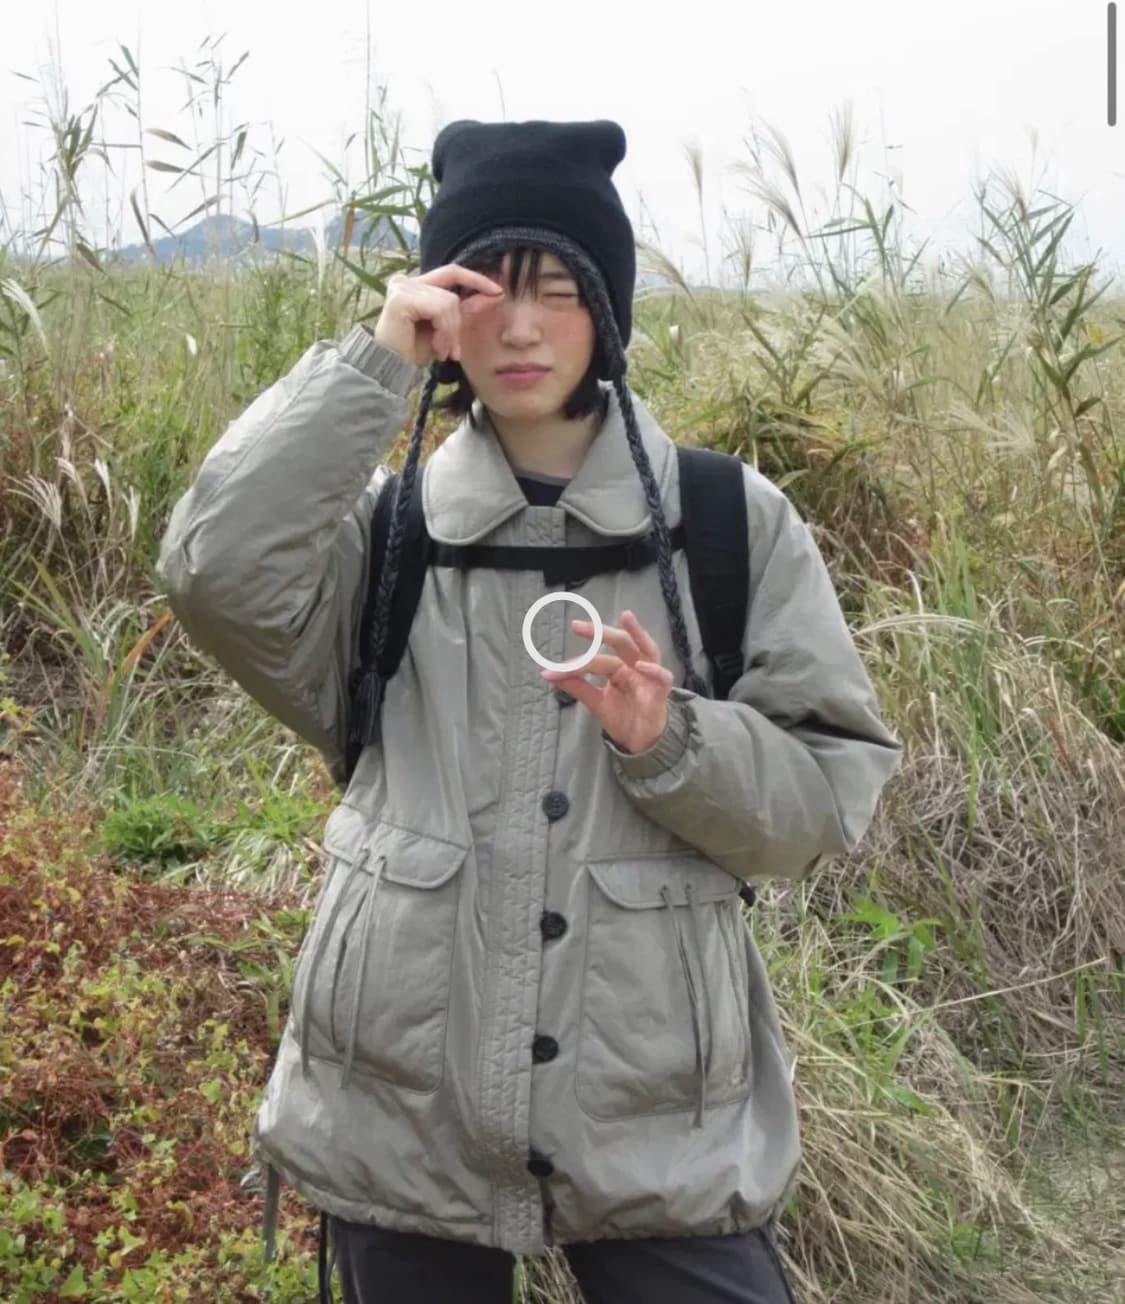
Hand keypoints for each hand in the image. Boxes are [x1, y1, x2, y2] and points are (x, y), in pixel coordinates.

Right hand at [373, 264, 503, 368]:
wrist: (390, 368)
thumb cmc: (413, 351)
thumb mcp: (445, 329)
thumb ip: (464, 309)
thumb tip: (494, 295)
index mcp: (416, 285)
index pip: (452, 272)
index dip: (475, 279)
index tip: (498, 292)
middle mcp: (406, 281)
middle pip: (452, 293)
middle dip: (458, 324)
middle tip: (455, 351)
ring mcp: (402, 287)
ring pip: (448, 302)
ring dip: (451, 332)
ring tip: (442, 352)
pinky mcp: (401, 298)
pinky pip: (439, 309)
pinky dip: (444, 331)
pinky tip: (436, 348)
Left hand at [540, 610, 673, 753]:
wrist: (639, 741)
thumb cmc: (622, 716)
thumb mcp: (596, 701)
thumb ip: (577, 686)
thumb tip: (548, 673)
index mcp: (619, 667)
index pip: (597, 659)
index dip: (576, 664)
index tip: (554, 669)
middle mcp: (634, 666)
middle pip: (621, 642)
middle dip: (601, 632)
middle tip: (577, 626)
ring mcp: (649, 676)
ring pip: (646, 648)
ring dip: (637, 632)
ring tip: (626, 617)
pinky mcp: (661, 692)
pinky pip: (662, 677)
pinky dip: (653, 670)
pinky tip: (642, 665)